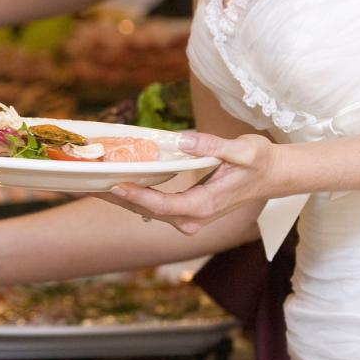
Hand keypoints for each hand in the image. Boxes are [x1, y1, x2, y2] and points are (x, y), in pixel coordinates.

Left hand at [98, 132, 280, 234]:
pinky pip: (155, 207)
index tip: (114, 184)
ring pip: (148, 211)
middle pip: (147, 210)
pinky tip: (116, 183)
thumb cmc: (259, 161)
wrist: (272, 176)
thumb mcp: (242, 149)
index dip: (137, 195)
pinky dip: (135, 196)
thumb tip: (182, 140)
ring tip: (92, 183)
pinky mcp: (186, 214)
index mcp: (205, 205)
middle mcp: (194, 218)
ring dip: (122, 198)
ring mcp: (189, 219)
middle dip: (118, 198)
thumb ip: (212, 145)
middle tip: (87, 183)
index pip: (162, 204)